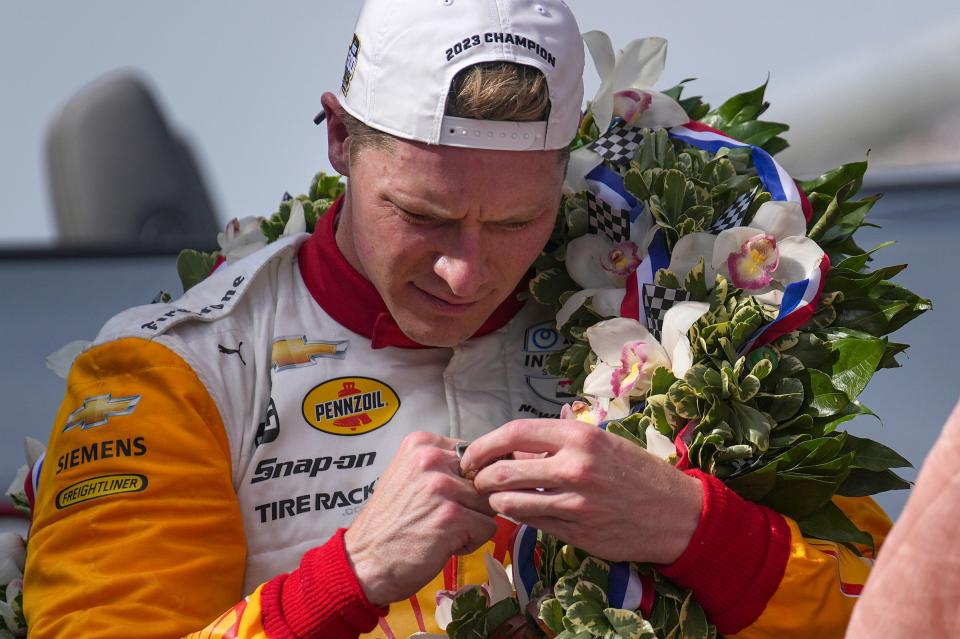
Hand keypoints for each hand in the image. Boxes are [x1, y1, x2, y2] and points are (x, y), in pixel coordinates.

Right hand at [344, 432, 496, 606]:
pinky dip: (471, 542)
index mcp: (421, 444)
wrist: (364, 561)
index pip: (474, 455)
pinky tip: (443, 544)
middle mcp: (431, 459)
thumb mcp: (408, 477)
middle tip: (440, 517)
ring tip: (441, 531)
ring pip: (488, 504)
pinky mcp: (452, 517)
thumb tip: (484, 469)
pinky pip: (487, 528)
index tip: (444, 497)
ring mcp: (442, 487)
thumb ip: (441, 467)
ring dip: (472, 523)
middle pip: (483, 479)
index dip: (467, 481)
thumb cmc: (389, 524)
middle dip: (471, 503)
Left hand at [460, 419, 702, 564]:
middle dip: (480, 476)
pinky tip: (517, 510)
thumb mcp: (600, 443)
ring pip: (511, 501)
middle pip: (503, 470)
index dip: (484, 444)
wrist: (677, 514)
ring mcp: (575, 503)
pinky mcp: (576, 532)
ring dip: (494, 499)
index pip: (513, 433)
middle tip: (476, 479)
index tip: (472, 453)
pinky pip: (531, 523)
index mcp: (580, 437)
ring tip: (493, 496)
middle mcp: (574, 467)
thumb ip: (556, 444)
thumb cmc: (636, 472)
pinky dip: (517, 516)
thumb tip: (510, 448)